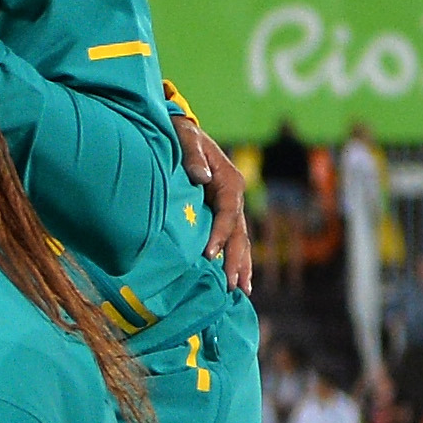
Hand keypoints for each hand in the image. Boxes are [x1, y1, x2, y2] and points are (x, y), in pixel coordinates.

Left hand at [179, 110, 254, 292]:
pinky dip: (232, 258)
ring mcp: (229, 206)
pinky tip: (233, 279)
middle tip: (234, 286)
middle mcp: (233, 196)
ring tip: (241, 290)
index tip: (209, 254)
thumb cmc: (180, 134)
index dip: (220, 234)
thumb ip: (192, 157)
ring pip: (239, 239)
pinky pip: (229, 238)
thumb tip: (201, 177)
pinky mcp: (219, 213)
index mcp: (229, 181)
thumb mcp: (185, 138)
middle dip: (238, 260)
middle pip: (240, 233)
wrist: (180, 131)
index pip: (228, 213)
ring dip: (241, 264)